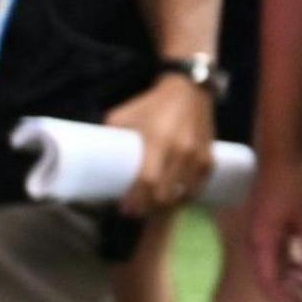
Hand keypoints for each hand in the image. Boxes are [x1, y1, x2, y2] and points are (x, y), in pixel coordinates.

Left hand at [102, 72, 214, 217]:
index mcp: (158, 140)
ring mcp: (198, 155)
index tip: (124, 207)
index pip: (148, 180)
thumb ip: (111, 138)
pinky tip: (175, 199)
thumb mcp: (123, 116)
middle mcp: (181, 151)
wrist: (189, 91)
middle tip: (135, 210)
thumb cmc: (151, 104)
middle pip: (165, 193)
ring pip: (183, 194)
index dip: (135, 199)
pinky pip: (198, 186)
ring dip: (167, 205)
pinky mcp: (209, 157)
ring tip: (152, 206)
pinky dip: (186, 196)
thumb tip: (92, 160)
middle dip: (149, 207)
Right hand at [244, 152, 301, 301]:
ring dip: (295, 280)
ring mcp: (262, 232)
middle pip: (272, 279)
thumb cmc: (296, 182)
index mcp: (264, 243)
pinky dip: (293, 264)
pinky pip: (278, 253)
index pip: (271, 283)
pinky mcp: (269, 224)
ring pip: (275, 266)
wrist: (282, 151)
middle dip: (293, 295)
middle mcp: (258, 241)